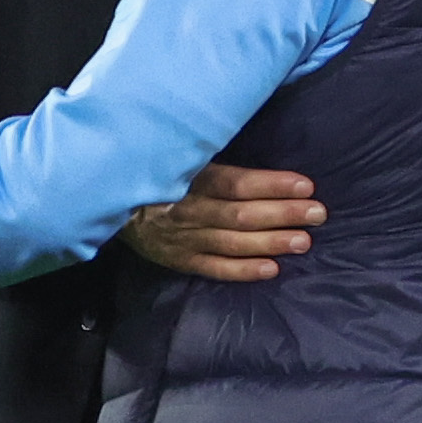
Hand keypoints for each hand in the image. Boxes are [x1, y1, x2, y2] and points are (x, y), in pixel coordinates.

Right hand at [126, 164, 323, 282]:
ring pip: (233, 243)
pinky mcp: (178, 259)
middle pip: (241, 215)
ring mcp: (182, 239)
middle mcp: (186, 210)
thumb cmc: (152, 170)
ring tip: (304, 241)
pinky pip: (214, 268)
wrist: (103, 197)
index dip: (271, 185)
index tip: (305, 185)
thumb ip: (207, 154)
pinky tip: (272, 269)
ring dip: (271, 242)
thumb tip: (254, 152)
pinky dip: (242, 270)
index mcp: (187, 179)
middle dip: (283, 214)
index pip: (236, 184)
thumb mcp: (174, 154)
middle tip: (318, 214)